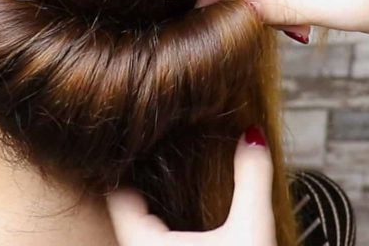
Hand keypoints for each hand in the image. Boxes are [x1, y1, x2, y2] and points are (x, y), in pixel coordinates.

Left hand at [105, 131, 275, 245]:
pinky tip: (180, 226)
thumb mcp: (251, 231)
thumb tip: (251, 133)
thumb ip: (251, 178)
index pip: (117, 194)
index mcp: (144, 244)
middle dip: (140, 186)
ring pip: (136, 236)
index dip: (128, 165)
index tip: (141, 140)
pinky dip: (159, 235)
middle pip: (125, 213)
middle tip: (157, 153)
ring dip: (149, 214)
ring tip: (166, 184)